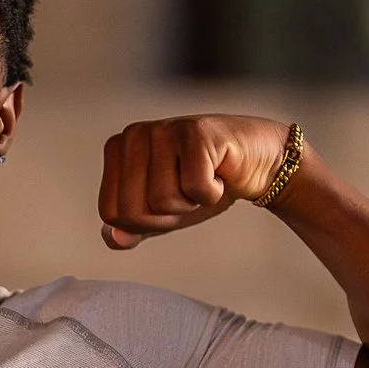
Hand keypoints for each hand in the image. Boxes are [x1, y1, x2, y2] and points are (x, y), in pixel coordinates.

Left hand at [98, 115, 295, 246]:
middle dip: (168, 215)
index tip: (170, 201)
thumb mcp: (162, 213)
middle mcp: (133, 134)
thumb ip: (132, 228)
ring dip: (191, 202)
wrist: (257, 162)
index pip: (111, 213)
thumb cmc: (206, 183)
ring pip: (161, 200)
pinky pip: (194, 187)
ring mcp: (163, 129)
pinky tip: (220, 172)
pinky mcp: (195, 132)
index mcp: (117, 149)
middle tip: (189, 191)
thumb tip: (112, 238)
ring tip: (204, 178)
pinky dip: (212, 192)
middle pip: (132, 211)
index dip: (146, 223)